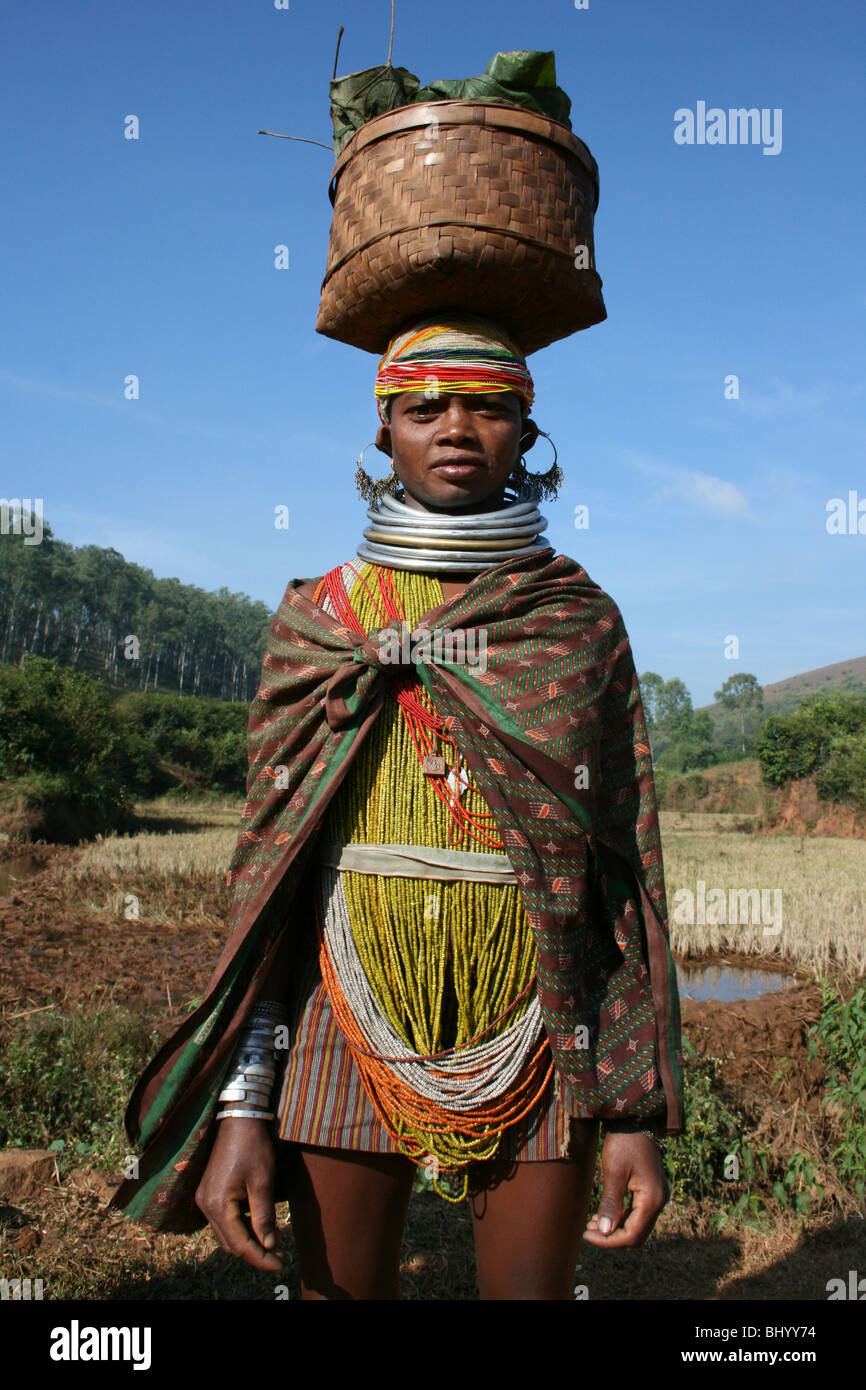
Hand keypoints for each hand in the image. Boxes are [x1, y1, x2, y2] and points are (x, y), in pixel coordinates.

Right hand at [195, 1118, 281, 1271]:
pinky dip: (240, 1229)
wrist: (239, 1119)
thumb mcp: (263, 1182)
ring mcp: (204, 1199)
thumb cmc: (253, 1147)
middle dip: (255, 1253)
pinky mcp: (209, 1194)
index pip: (239, 1244)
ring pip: (226, 1235)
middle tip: (280, 1255)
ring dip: (248, 1242)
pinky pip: (223, 1221)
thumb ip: (264, 1216)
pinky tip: (259, 1227)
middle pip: (230, 1244)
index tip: (280, 1264)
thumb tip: (269, 1245)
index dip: (260, 1258)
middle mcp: (205, 1205)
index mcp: (217, 1204)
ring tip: (273, 1243)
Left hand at [583, 1130, 668, 1248]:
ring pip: (638, 1225)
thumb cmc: (624, 1141)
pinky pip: (638, 1213)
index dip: (609, 1241)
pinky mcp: (652, 1190)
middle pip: (637, 1234)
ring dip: (616, 1229)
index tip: (586, 1235)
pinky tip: (603, 1214)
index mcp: (652, 1198)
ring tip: (592, 1224)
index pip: (632, 1234)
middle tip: (587, 1231)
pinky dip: (622, 1218)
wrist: (636, 1117)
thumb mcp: (614, 1171)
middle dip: (612, 1237)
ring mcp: (658, 1195)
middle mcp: (660, 1200)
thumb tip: (605, 1232)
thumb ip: (611, 1203)